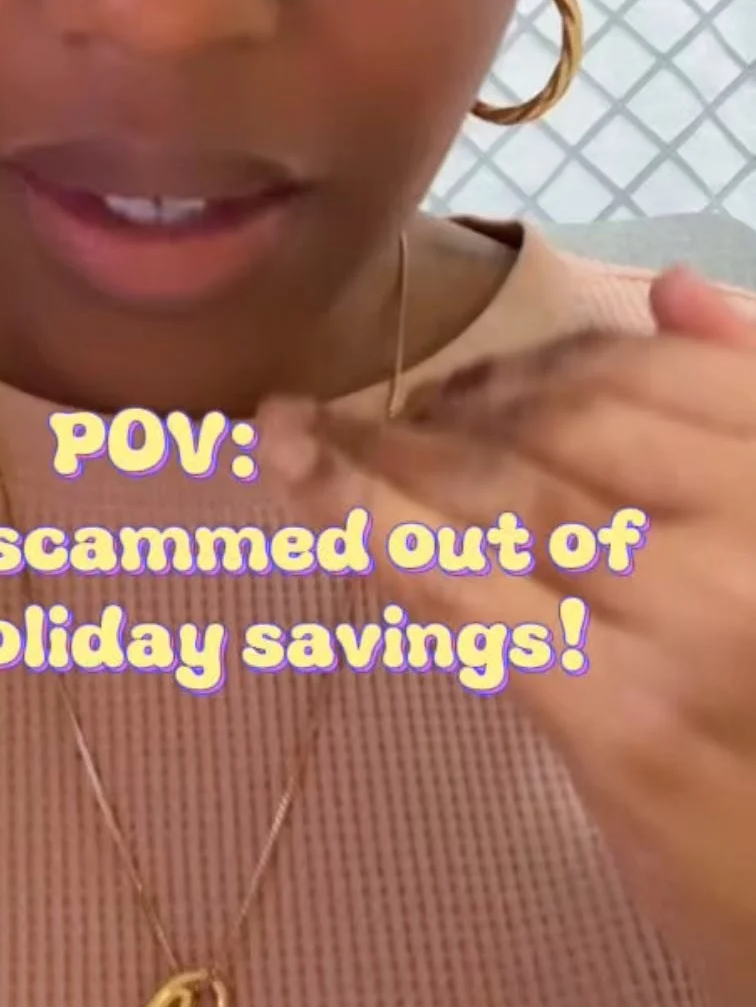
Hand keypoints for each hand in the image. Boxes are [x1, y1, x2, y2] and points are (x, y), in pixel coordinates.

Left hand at [261, 272, 755, 1006]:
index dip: (539, 360)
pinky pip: (462, 588)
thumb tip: (664, 288)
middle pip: (559, 421)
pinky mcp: (617, 718)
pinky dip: (363, 515)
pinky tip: (296, 471)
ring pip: (496, 492)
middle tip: (375, 417)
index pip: (645, 368)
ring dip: (384, 449)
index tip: (471, 377)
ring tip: (304, 434)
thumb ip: (750, 399)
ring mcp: (682, 619)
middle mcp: (747, 526)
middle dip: (451, 408)